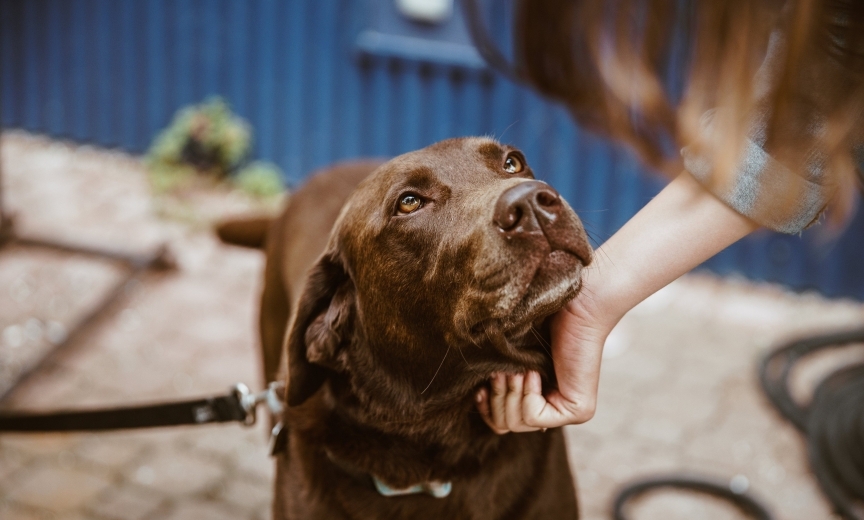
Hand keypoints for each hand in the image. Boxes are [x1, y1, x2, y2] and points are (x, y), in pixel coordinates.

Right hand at [475, 293, 608, 432]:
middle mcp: (554, 408)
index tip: (479, 389)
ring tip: (515, 370)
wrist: (576, 304)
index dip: (486, 408)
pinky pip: (534, 417)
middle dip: (497, 398)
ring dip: (509, 395)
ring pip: (517, 424)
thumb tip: (475, 396)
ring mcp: (569, 412)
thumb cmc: (540, 319)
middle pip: (506, 425)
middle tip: (501, 372)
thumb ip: (497, 376)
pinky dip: (527, 394)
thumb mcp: (509, 355)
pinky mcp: (579, 410)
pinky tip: (533, 372)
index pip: (502, 422)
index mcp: (537, 396)